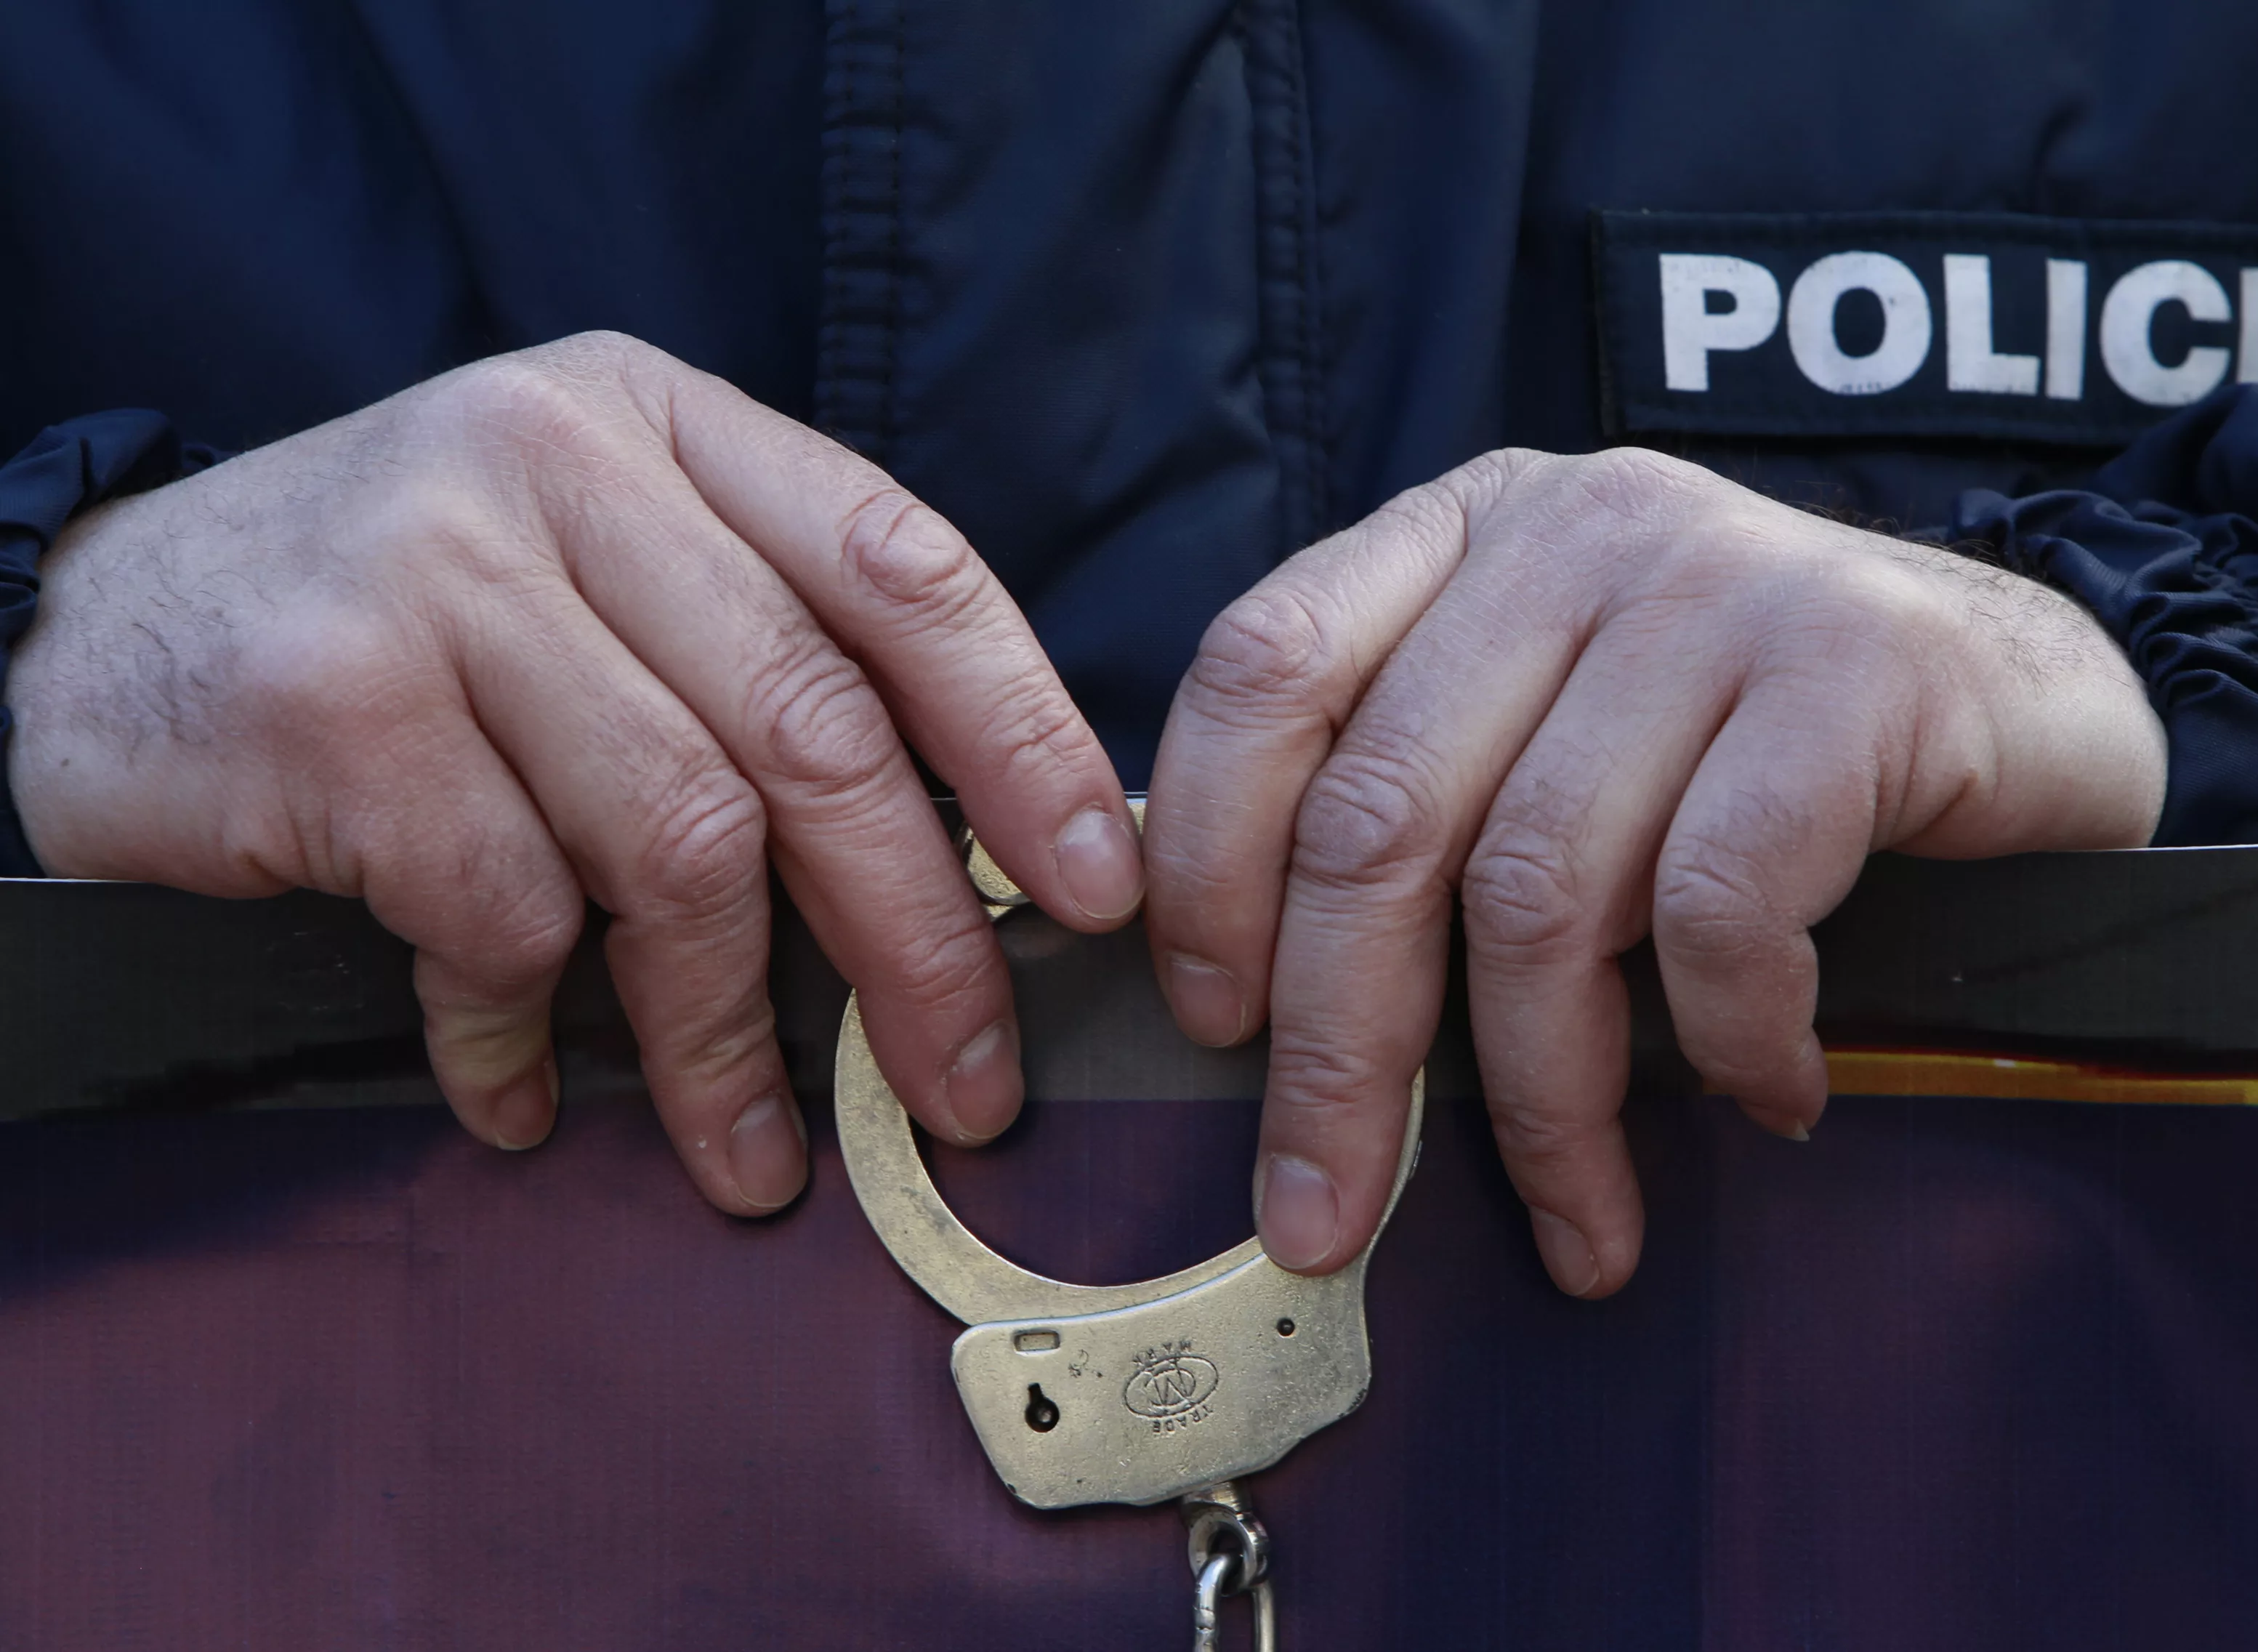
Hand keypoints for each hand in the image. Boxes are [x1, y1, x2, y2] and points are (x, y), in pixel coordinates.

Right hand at [9, 332, 1142, 1211]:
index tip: (1098, 890)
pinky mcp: (336, 701)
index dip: (1022, 737)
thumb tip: (977, 863)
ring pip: (678, 839)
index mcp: (660, 424)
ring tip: (754, 1151)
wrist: (88, 635)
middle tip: (968, 1086)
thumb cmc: (400, 630)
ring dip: (725, 1032)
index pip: (902, 566)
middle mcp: (559, 464)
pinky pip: (505, 915)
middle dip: (917, 936)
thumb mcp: (590, 575)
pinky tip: (523, 1093)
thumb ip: (754, 658)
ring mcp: (439, 571)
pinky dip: (530, 1036)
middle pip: (815, 726)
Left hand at [1143, 448, 2163, 1294]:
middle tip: (1324, 1214)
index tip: (1212, 1025)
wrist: (2030, 697)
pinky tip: (1761, 1093)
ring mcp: (1718, 584)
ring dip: (1541, 1100)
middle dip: (1339, 1051)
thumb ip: (1425, 805)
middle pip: (1379, 815)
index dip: (1206, 863)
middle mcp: (1575, 532)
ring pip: (1539, 887)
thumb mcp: (1558, 736)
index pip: (1263, 673)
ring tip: (1582, 1215)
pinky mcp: (1855, 667)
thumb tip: (1264, 1021)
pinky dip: (1721, 1038)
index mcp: (1466, 534)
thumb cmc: (1754, 756)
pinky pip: (1717, 905)